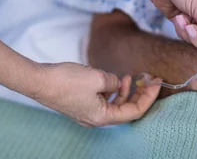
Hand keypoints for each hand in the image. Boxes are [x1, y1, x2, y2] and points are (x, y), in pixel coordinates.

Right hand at [33, 62, 160, 126]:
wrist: (39, 81)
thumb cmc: (66, 81)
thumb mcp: (98, 78)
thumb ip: (114, 82)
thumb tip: (118, 83)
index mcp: (102, 117)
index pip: (134, 112)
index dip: (148, 97)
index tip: (157, 83)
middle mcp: (96, 119)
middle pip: (126, 110)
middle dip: (140, 95)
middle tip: (150, 80)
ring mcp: (88, 112)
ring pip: (115, 105)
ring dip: (126, 92)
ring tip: (131, 76)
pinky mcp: (81, 104)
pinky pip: (104, 101)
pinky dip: (113, 91)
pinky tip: (115, 79)